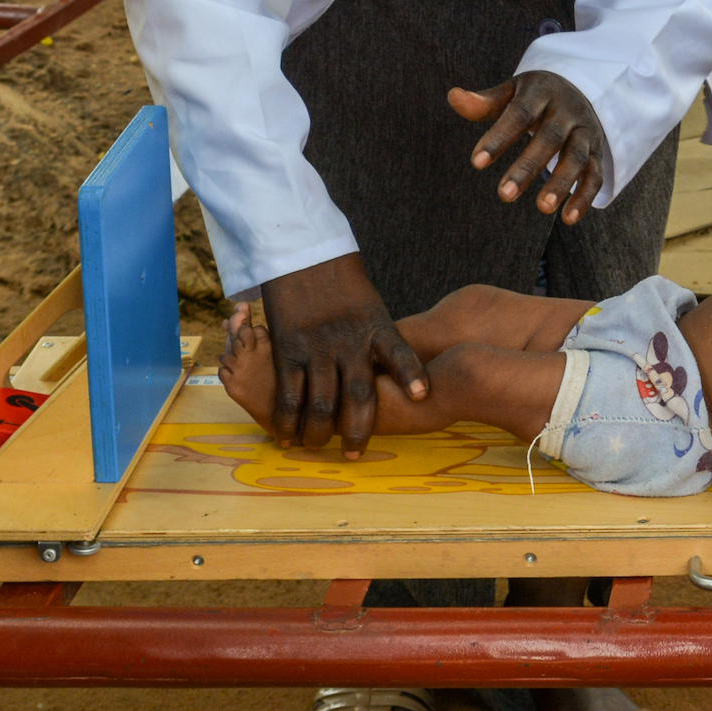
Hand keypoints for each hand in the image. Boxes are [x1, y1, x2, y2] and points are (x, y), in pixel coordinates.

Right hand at [255, 252, 425, 458]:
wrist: (302, 256)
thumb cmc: (342, 285)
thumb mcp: (371, 307)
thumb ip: (379, 340)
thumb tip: (392, 372)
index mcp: (375, 327)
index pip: (399, 352)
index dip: (410, 375)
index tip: (423, 396)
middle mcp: (348, 341)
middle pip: (358, 395)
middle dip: (359, 431)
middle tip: (356, 454)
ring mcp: (317, 347)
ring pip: (322, 403)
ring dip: (321, 432)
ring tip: (319, 447)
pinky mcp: (288, 350)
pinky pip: (289, 393)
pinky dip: (288, 420)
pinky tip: (288, 435)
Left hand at [448, 69, 610, 221]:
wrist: (579, 90)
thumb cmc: (534, 97)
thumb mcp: (512, 92)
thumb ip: (485, 102)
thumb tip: (453, 97)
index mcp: (542, 92)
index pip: (519, 114)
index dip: (499, 137)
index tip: (476, 163)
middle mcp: (567, 111)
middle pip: (550, 138)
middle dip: (528, 167)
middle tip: (504, 195)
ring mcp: (585, 132)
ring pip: (577, 157)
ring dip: (562, 183)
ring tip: (542, 208)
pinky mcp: (597, 152)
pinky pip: (595, 175)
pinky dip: (585, 196)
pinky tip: (568, 219)